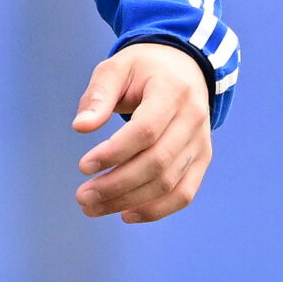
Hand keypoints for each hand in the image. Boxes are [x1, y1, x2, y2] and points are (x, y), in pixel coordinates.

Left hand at [71, 40, 211, 221]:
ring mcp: (201, 143)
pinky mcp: (201, 159)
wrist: (183, 68)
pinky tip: (126, 214)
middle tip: (82, 197)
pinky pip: (185, 193)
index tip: (83, 167)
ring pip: (169, 183)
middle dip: (117, 185)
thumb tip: (81, 126)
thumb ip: (98, 95)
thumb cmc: (142, 68)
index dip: (114, 153)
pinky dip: (157, 210)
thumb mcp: (116, 67)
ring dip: (130, 201)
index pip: (145, 130)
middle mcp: (193, 120)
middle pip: (157, 163)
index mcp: (172, 92)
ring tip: (93, 207)